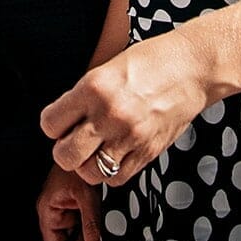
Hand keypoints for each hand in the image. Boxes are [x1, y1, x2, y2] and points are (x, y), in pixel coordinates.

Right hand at [37, 163, 102, 240]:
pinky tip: (97, 232)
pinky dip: (88, 231)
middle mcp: (51, 212)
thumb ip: (92, 226)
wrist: (85, 147)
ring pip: (73, 236)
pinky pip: (79, 226)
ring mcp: (61, 210)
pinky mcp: (72, 206)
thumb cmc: (77, 165)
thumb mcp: (88, 197)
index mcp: (47, 211)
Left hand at [39, 34, 210, 188]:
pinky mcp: (148, 152)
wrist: (190, 69)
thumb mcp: (105, 68)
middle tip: (72, 141)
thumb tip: (63, 119)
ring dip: (87, 164)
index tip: (60, 123)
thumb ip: (83, 96)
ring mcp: (129, 136)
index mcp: (93, 88)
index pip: (50, 124)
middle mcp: (108, 115)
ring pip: (89, 173)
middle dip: (64, 151)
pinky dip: (111, 171)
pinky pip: (117, 178)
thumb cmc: (149, 62)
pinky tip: (114, 154)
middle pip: (65, 156)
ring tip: (94, 149)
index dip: (52, 125)